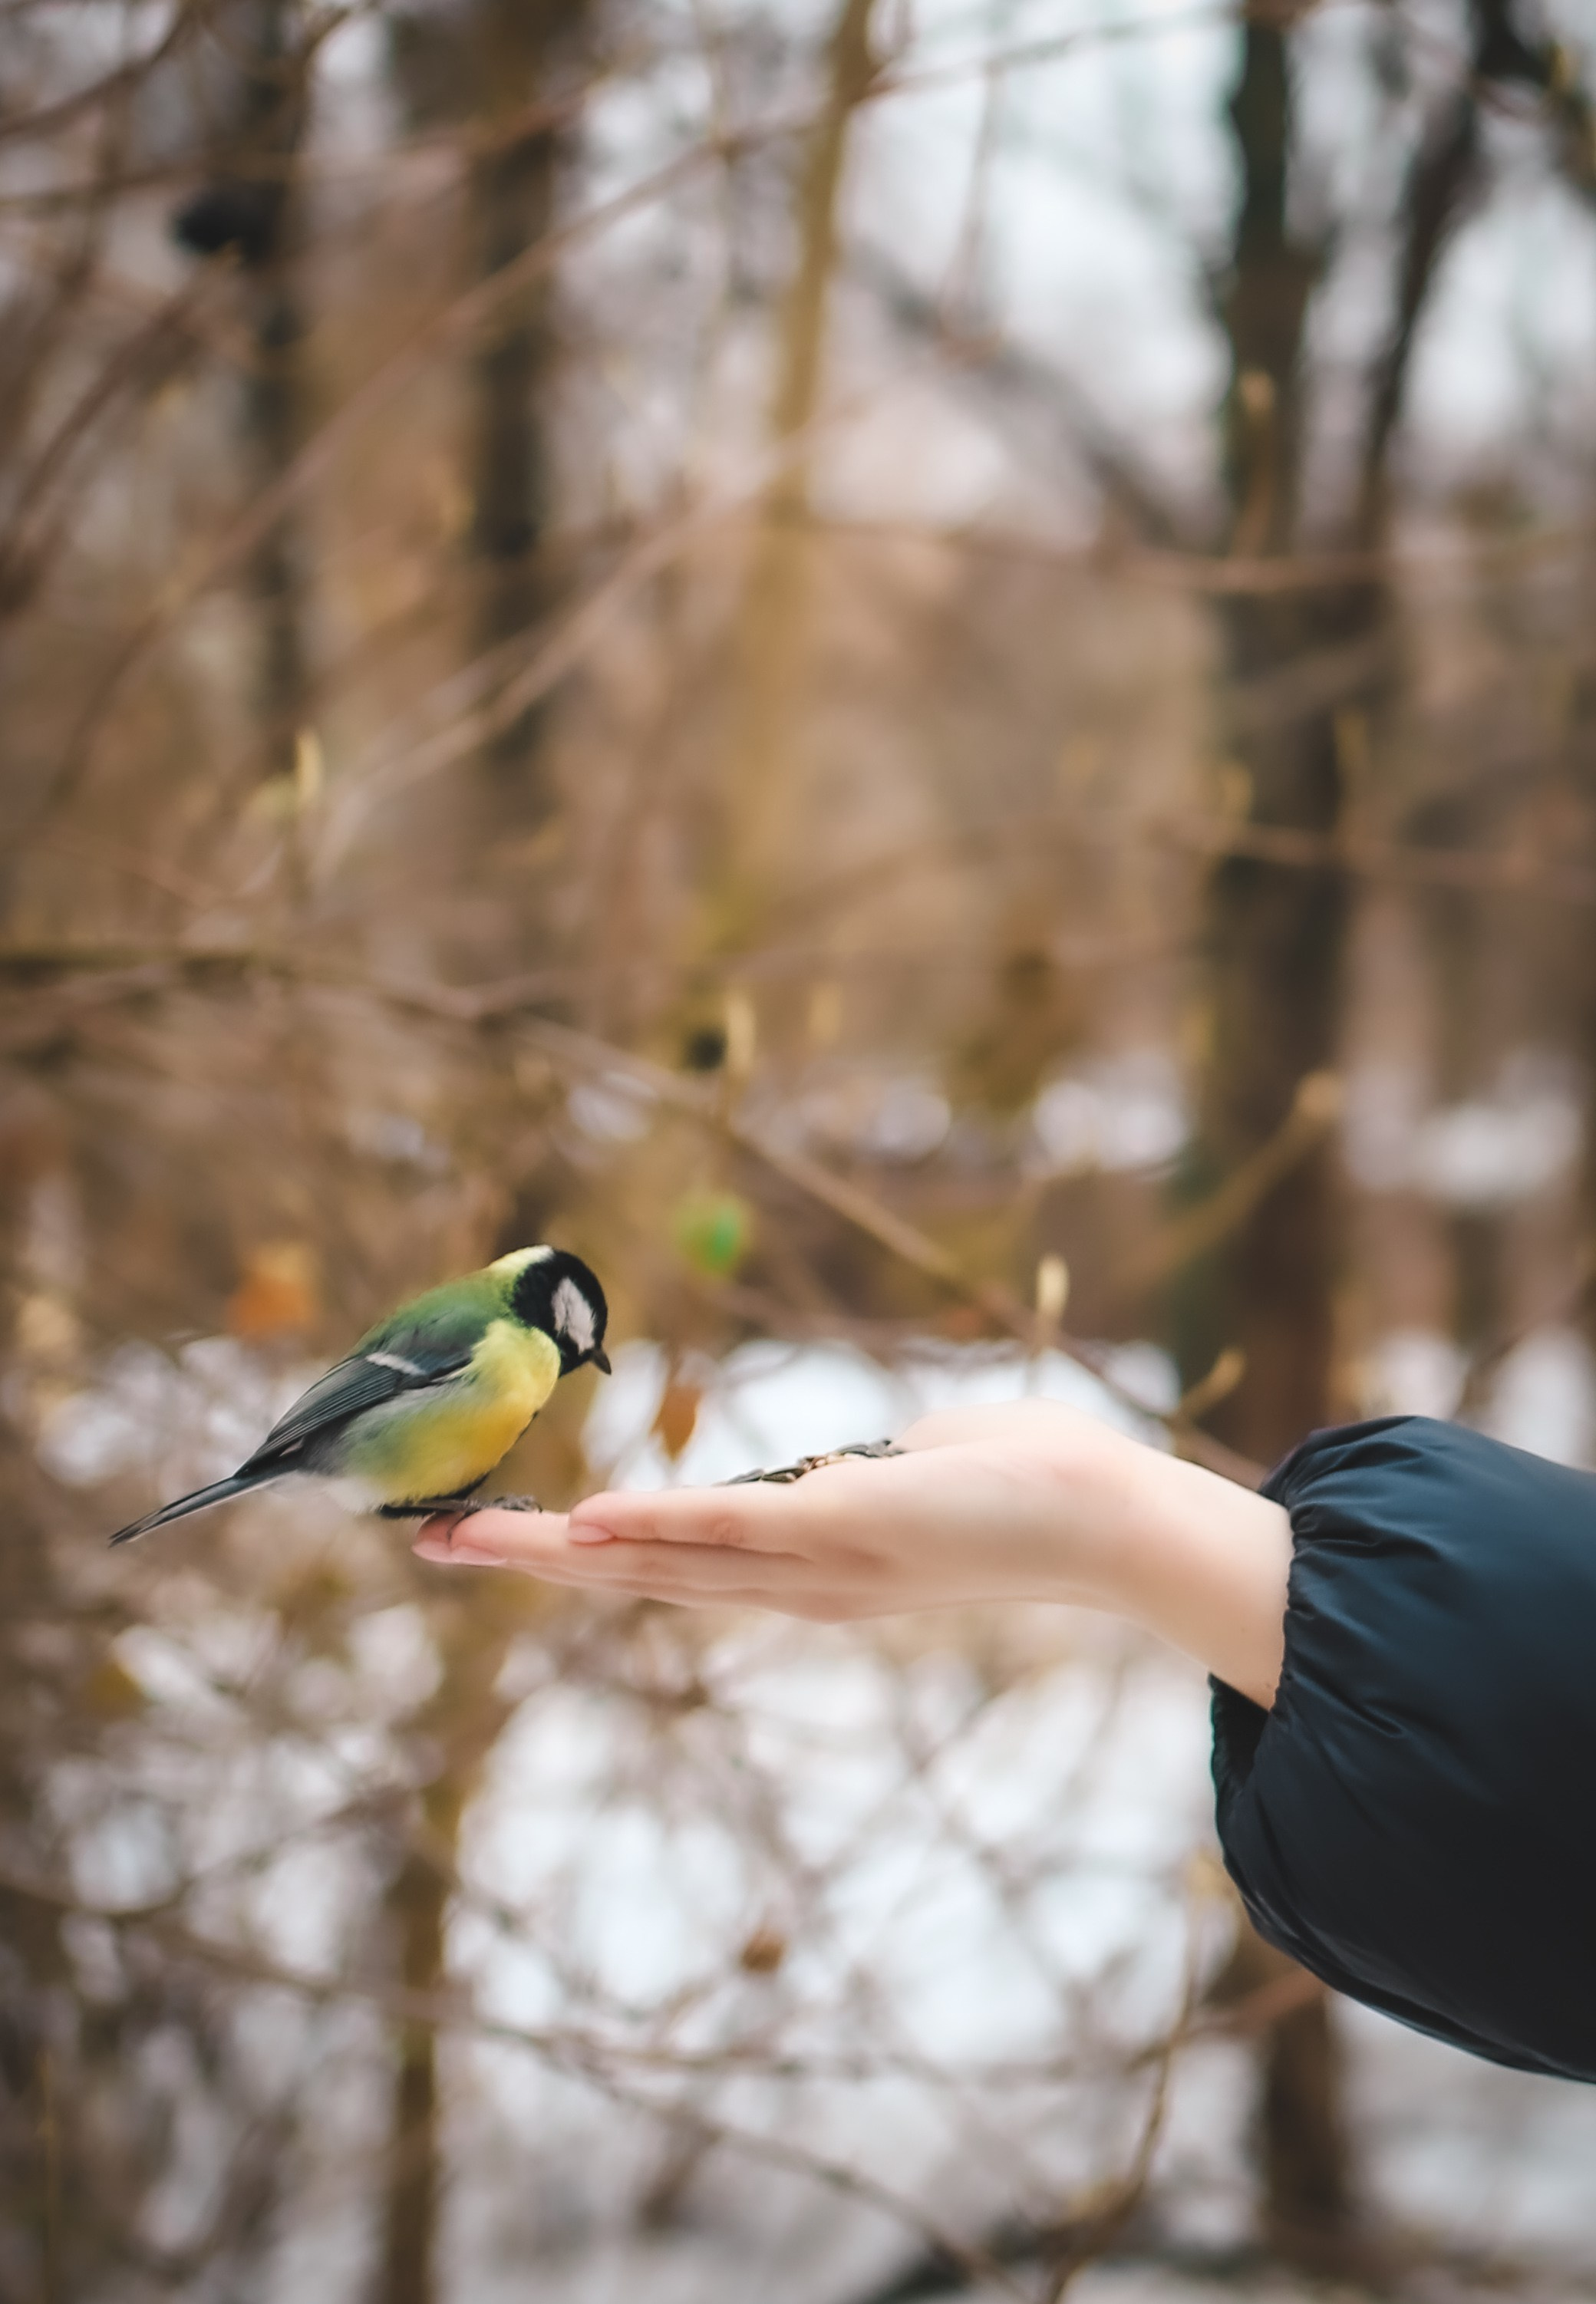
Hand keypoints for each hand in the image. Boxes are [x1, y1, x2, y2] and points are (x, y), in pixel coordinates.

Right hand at [412, 1399, 1291, 1704]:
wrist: (1110, 1519)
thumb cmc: (1024, 1483)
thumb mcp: (914, 1471)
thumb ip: (859, 1473)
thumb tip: (848, 1459)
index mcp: (808, 1569)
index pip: (673, 1565)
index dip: (585, 1557)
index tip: (504, 1541)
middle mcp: (798, 1584)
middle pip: (643, 1576)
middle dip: (537, 1563)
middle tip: (436, 1546)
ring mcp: (818, 1563)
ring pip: (668, 1560)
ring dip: (566, 1552)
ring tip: (472, 1538)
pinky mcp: (850, 1528)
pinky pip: (738, 1532)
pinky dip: (661, 1530)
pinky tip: (593, 1526)